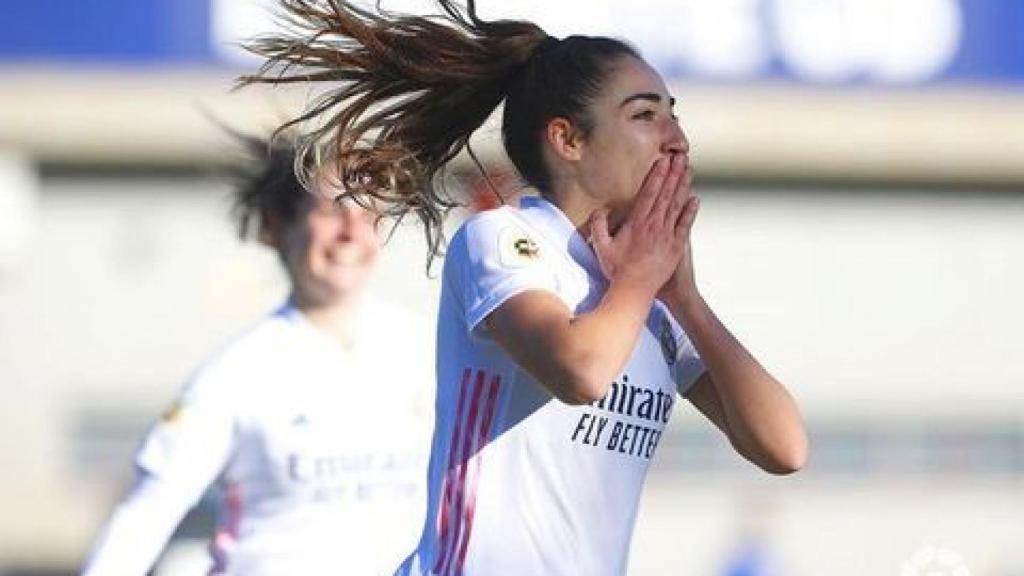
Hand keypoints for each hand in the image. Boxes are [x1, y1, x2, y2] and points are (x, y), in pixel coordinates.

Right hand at [588, 153, 696, 296]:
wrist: (635, 290)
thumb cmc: (617, 270)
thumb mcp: (601, 247)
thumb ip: (599, 226)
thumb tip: (599, 211)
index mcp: (637, 222)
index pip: (649, 192)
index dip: (657, 175)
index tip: (663, 160)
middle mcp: (654, 225)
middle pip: (666, 193)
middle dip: (673, 173)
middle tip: (681, 156)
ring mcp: (667, 235)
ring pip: (677, 205)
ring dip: (683, 185)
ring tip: (689, 170)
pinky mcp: (676, 247)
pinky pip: (685, 225)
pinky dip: (691, 211)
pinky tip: (695, 199)